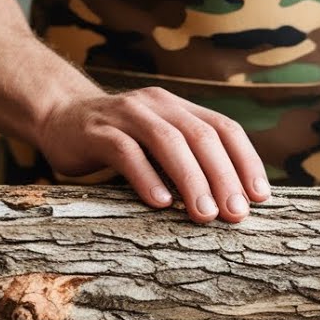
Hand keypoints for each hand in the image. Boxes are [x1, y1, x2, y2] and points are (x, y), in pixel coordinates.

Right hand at [36, 87, 270, 222]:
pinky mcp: (96, 132)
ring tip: (205, 214)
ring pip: (168, 142)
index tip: (260, 198)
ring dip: (191, 179)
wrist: (58, 119)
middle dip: (223, 177)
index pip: (224, 128)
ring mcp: (125, 115)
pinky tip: (160, 203)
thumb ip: (188, 162)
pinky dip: (146, 177)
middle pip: (201, 136)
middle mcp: (157, 105)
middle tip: (236, 214)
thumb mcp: (157, 147)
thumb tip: (232, 202)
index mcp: (179, 107)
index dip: (246, 161)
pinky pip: (126, 152)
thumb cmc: (117, 143)